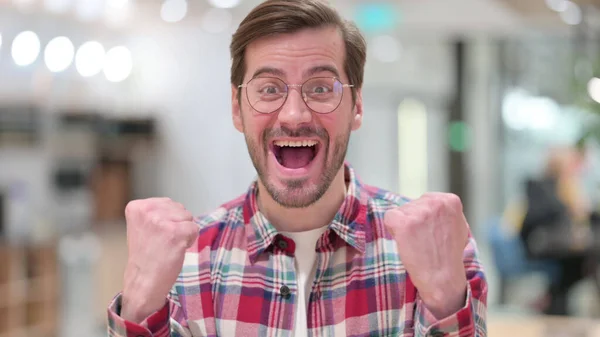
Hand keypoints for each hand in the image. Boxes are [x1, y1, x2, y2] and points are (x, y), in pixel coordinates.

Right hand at [121, 197, 198, 322]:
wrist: (143, 281)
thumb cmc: (146, 256)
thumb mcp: (143, 225)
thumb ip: (156, 212)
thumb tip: (179, 208)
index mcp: (137, 207)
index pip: (167, 203)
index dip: (167, 220)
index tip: (154, 235)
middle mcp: (147, 210)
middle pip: (179, 209)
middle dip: (176, 224)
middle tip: (162, 242)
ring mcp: (161, 221)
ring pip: (188, 217)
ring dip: (183, 232)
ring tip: (168, 245)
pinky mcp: (176, 232)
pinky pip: (194, 229)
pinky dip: (189, 241)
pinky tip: (175, 250)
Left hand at [384, 192, 468, 318]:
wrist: (442, 278)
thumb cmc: (449, 256)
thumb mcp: (458, 226)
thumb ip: (445, 212)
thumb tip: (432, 203)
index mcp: (450, 201)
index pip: (425, 200)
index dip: (425, 218)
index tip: (431, 232)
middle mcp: (435, 203)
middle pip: (412, 205)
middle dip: (414, 221)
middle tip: (423, 240)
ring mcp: (419, 212)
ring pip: (400, 212)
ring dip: (404, 227)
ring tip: (417, 243)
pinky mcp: (403, 222)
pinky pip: (389, 218)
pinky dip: (393, 230)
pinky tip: (405, 242)